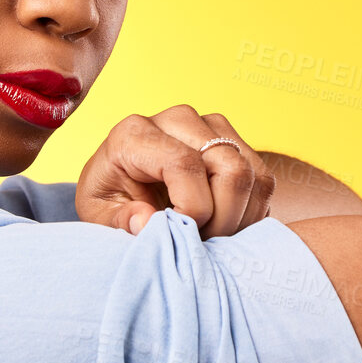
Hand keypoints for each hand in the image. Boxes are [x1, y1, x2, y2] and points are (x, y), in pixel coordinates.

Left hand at [75, 106, 276, 237]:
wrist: (124, 180)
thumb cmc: (111, 197)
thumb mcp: (98, 214)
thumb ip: (119, 220)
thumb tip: (146, 222)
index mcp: (135, 133)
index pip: (183, 164)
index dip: (192, 208)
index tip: (181, 234)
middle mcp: (178, 119)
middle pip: (229, 168)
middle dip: (223, 219)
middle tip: (199, 243)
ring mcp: (211, 126)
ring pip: (252, 175)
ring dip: (239, 219)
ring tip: (209, 236)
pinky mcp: (234, 140)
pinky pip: (262, 180)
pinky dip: (250, 213)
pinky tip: (224, 226)